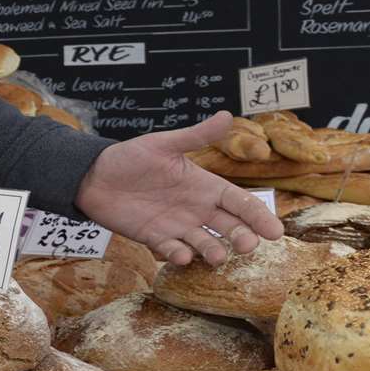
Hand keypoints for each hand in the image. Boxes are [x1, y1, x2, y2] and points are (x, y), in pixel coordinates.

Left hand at [75, 112, 282, 266]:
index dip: (257, 215)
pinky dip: (178, 255)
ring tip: (218, 255)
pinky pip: (171, 250)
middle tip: (248, 245)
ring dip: (213, 250)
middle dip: (242, 237)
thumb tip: (227, 115)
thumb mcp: (164, 144)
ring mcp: (176, 225)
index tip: (275, 231)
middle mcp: (196, 208)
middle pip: (229, 226)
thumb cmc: (130, 157)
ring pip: (204, 242)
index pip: (239, 202)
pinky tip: (182, 255)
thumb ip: (195, 136)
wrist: (94, 176)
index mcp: (204, 185)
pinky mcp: (154, 237)